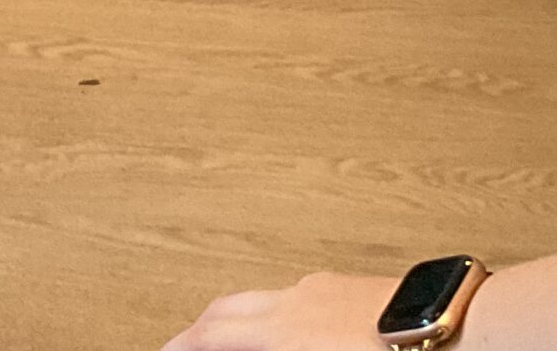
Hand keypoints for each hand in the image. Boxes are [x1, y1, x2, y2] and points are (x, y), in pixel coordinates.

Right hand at [160, 272, 396, 350]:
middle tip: (188, 340)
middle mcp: (293, 303)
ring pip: (263, 298)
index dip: (183, 343)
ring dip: (240, 315)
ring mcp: (322, 289)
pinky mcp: (353, 286)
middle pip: (227, 308)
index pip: (212, 335)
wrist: (463, 328)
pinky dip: (280, 310)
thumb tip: (252, 347)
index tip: (166, 349)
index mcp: (283, 334)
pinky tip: (299, 327)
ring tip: (239, 335)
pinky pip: (297, 294)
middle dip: (201, 325)